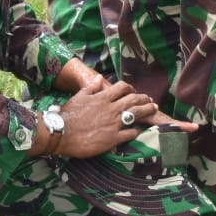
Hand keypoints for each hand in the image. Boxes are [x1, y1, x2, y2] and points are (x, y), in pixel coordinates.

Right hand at [49, 79, 175, 157]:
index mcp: (102, 97)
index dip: (130, 88)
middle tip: (151, 100)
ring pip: (136, 114)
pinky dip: (136, 131)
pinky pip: (130, 133)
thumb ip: (90, 87)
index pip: (122, 88)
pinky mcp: (113, 138)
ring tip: (154, 110)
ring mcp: (113, 123)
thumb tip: (99, 77)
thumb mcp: (78, 97)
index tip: (134, 91)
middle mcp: (111, 109)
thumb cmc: (68, 114)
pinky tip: (140, 131)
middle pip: (133, 100)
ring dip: (146, 111)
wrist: (61, 132)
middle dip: (144, 99)